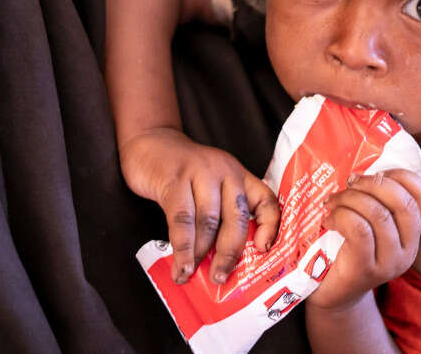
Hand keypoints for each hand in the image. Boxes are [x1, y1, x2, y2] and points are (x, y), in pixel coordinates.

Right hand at [119, 127, 279, 284]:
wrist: (150, 143)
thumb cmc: (182, 174)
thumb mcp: (210, 186)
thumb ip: (219, 214)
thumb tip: (220, 262)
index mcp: (239, 176)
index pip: (266, 201)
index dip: (271, 227)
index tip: (264, 251)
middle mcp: (225, 172)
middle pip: (236, 217)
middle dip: (229, 253)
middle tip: (220, 278)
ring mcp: (200, 172)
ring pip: (208, 222)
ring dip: (200, 254)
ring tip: (191, 275)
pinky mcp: (175, 179)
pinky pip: (181, 219)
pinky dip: (182, 247)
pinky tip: (180, 264)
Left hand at [307, 170, 420, 311]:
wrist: (329, 292)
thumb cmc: (343, 248)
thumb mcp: (366, 222)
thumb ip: (373, 199)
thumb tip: (361, 164)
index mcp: (412, 232)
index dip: (399, 174)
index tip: (373, 172)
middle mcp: (408, 248)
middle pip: (402, 201)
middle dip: (372, 183)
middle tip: (348, 184)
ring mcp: (390, 262)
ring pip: (378, 214)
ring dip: (350, 199)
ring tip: (332, 203)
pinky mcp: (366, 271)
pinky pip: (359, 230)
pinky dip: (341, 216)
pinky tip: (329, 219)